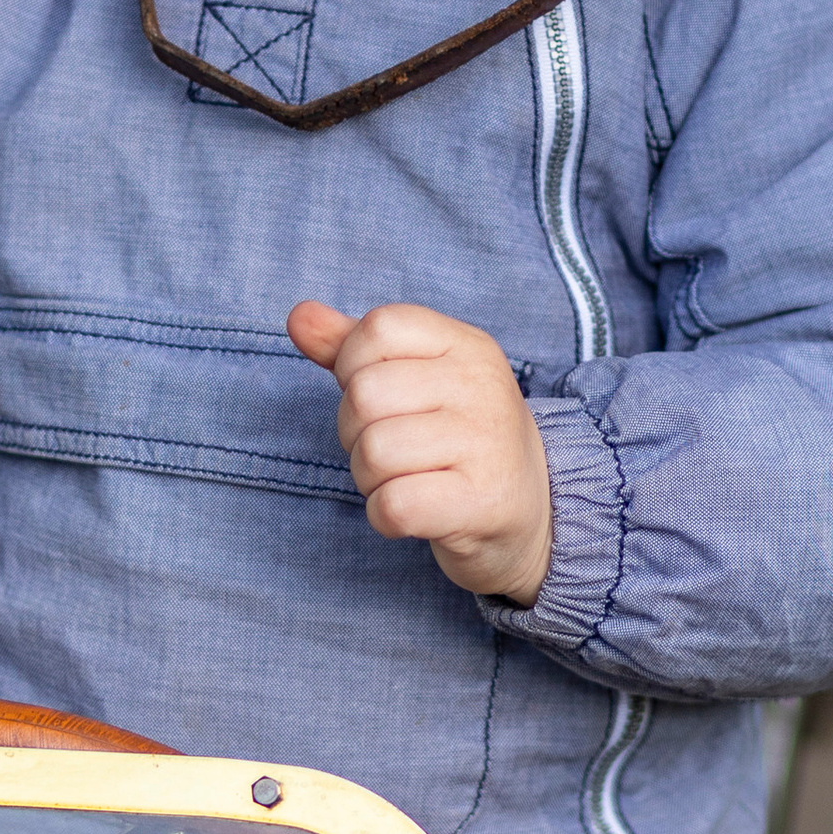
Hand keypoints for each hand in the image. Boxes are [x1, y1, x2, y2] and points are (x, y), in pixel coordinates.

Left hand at [289, 301, 553, 604]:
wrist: (533, 513)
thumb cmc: (457, 439)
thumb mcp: (415, 380)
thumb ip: (354, 347)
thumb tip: (299, 317)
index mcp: (467, 345)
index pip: (378, 328)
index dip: (353, 366)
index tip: (382, 398)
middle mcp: (483, 386)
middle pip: (364, 395)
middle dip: (355, 433)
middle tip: (393, 450)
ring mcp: (487, 444)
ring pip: (373, 453)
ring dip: (370, 479)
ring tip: (406, 479)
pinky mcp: (482, 503)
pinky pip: (393, 505)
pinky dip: (385, 516)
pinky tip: (414, 512)